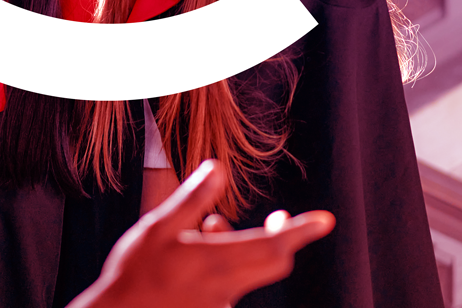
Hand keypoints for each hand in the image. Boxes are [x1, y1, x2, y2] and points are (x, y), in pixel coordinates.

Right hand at [69, 161, 335, 307]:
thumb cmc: (135, 273)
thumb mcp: (158, 226)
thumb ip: (193, 198)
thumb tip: (218, 167)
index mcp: (218, 261)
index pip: (274, 246)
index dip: (301, 232)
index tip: (326, 221)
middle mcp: (227, 286)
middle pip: (273, 262)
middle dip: (280, 237)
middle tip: (278, 218)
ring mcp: (220, 303)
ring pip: (249, 271)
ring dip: (240, 246)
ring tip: (209, 226)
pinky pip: (231, 284)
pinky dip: (225, 264)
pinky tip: (197, 252)